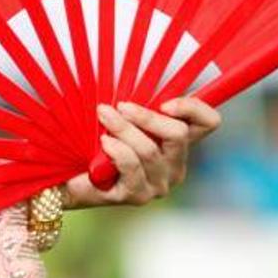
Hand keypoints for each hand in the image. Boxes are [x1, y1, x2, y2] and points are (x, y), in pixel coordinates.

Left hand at [63, 97, 220, 207]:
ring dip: (123, 128)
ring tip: (103, 115)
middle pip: (179, 134)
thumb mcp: (123, 117)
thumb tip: (137, 81)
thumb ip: (139, 104)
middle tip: (121, 106)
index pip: (208, 123)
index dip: (194, 108)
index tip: (165, 102)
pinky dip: (117, 149)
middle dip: (147, 116)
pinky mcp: (136, 196)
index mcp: (177, 144)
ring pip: (150, 150)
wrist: (69, 176)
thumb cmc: (96, 141)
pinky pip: (131, 166)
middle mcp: (174, 166)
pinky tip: (104, 142)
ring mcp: (157, 185)